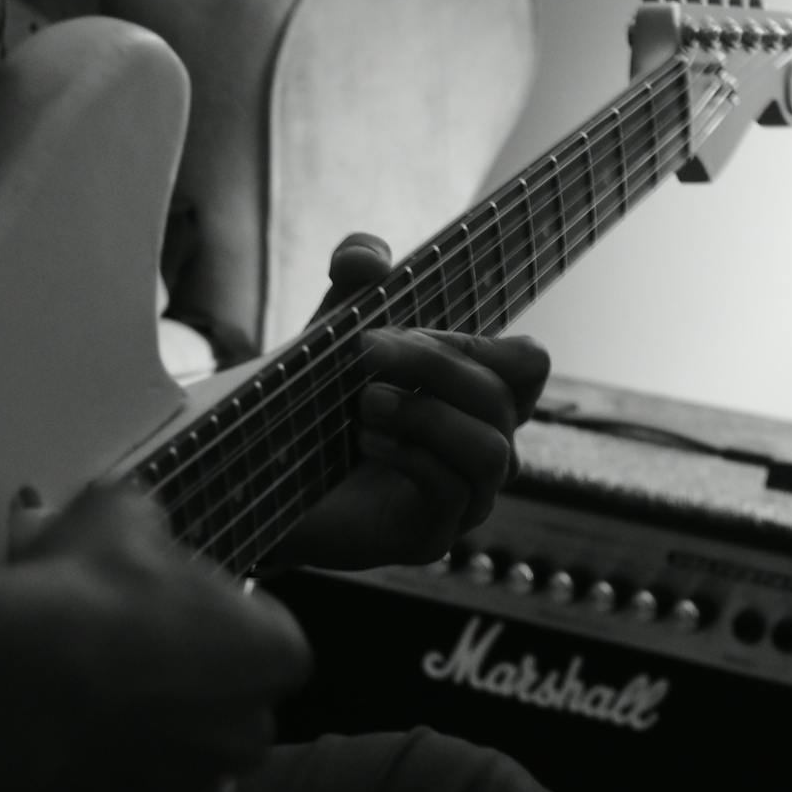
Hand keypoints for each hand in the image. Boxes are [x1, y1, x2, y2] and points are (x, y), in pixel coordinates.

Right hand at [6, 482, 310, 791]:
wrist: (11, 678)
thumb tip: (139, 521)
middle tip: (130, 660)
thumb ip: (148, 521)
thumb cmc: (87, 587)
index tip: (173, 614)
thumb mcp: (121, 513)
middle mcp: (249, 734)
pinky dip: (96, 783)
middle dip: (194, 693)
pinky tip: (57, 747)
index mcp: (275, 655)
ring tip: (92, 707)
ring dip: (154, 745)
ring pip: (185, 771)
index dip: (222, 627)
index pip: (270, 643)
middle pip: (233, 713)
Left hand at [267, 234, 550, 570]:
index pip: (529, 365)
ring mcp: (464, 498)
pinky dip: (408, 455)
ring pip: (491, 451)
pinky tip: (361, 440)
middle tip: (364, 348)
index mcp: (474, 399)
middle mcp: (483, 449)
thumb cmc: (313, 410)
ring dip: (426, 415)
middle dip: (432, 364)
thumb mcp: (330, 335)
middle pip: (502, 398)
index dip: (484, 342)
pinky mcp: (430, 536)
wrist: (261, 486)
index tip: (414, 333)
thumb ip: (350, 286)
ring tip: (364, 404)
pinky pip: (452, 491)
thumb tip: (367, 256)